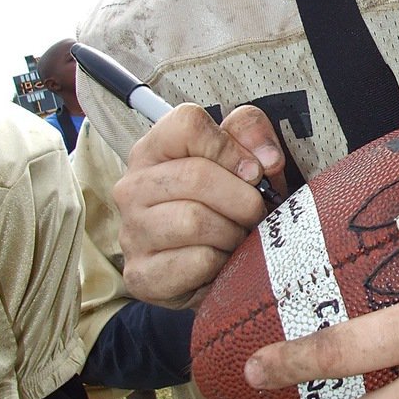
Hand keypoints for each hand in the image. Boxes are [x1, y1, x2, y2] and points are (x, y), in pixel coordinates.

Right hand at [114, 103, 286, 307]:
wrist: (211, 268)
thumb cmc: (227, 206)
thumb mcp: (244, 160)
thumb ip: (253, 135)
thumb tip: (266, 158)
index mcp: (154, 150)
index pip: (186, 124)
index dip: (230, 146)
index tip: (252, 171)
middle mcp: (133, 188)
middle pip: (196, 175)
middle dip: (242, 198)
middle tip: (255, 212)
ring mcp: (132, 232)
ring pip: (195, 221)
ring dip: (232, 232)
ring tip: (237, 236)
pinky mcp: (142, 274)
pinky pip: (198, 261)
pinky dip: (222, 263)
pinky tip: (221, 260)